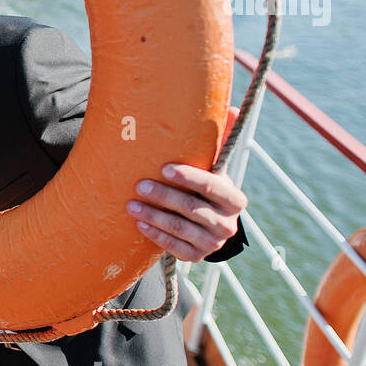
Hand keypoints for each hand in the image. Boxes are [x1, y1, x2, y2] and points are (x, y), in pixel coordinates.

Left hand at [126, 107, 247, 261]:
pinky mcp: (196, 256)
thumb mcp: (214, 166)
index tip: (164, 168)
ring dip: (153, 215)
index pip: (213, 186)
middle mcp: (228, 224)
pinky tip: (139, 223)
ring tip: (131, 204)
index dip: (189, 178)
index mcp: (234, 199)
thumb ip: (221, 140)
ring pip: (180, 228)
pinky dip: (155, 235)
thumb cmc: (205, 188)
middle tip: (139, 185)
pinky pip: (174, 247)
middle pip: (193, 208)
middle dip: (164, 197)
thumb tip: (231, 108)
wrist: (208, 225)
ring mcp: (213, 243)